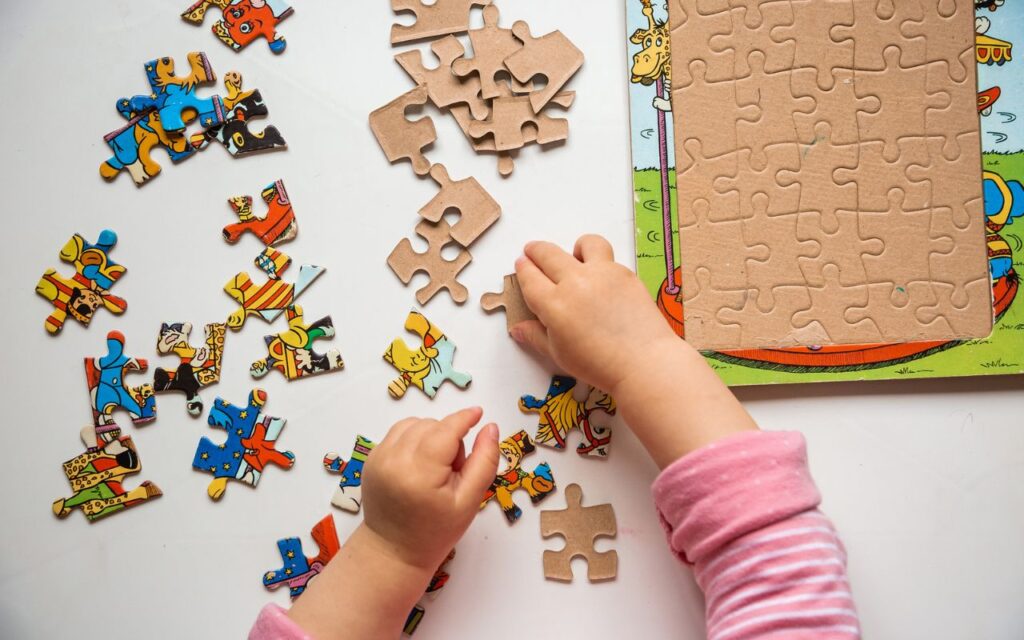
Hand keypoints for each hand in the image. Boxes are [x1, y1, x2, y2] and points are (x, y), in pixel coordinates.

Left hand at [288, 409, 498, 638]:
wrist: (394, 551)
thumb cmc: (436, 531)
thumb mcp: (470, 501)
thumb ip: (484, 462)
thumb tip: (490, 427)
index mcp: (420, 472)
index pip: (447, 430)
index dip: (465, 418)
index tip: (479, 414)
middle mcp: (394, 459)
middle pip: (432, 425)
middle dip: (449, 438)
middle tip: (453, 471)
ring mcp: (378, 457)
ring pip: (414, 424)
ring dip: (431, 435)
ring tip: (435, 467)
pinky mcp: (371, 459)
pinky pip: (398, 433)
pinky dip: (413, 440)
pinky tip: (419, 464)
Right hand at [513, 235, 678, 394]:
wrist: (643, 361)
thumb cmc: (598, 364)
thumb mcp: (559, 354)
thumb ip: (536, 336)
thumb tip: (518, 329)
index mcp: (554, 304)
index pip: (530, 277)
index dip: (523, 269)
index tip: (521, 264)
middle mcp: (575, 282)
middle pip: (548, 254)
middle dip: (536, 250)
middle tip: (532, 251)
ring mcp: (602, 274)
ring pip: (585, 244)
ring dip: (575, 247)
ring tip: (575, 256)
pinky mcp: (625, 273)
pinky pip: (608, 259)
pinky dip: (600, 264)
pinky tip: (602, 281)